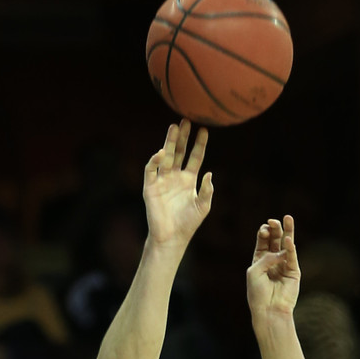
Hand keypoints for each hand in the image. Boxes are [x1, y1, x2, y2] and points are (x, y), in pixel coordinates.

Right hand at [143, 120, 212, 245]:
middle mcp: (175, 177)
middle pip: (179, 152)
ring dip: (169, 142)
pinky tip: (162, 152)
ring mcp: (162, 180)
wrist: (172, 238)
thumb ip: (207, 190)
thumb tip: (209, 173)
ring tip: (174, 127)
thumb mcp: (202, 206)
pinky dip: (155, 160)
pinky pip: (151, 170)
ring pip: (166, 156)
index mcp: (188, 180)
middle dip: (182, 137)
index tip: (204, 130)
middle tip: (186, 121)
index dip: (199, 144)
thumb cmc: (188, 224)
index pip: (194, 157)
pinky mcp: (150, 187)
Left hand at [246, 215, 300, 317]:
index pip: (263, 241)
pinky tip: (288, 240)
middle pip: (275, 240)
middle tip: (274, 221)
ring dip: (287, 232)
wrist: (268, 310)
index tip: (263, 231)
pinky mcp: (293, 271)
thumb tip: (282, 249)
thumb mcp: (254, 271)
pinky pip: (292, 257)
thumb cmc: (257, 293)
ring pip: (286, 245)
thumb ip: (266, 257)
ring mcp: (284, 265)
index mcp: (259, 260)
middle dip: (274, 229)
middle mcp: (272, 261)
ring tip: (288, 218)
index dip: (263, 233)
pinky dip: (290, 248)